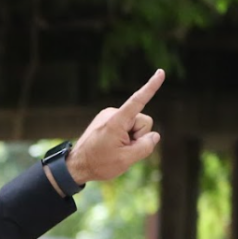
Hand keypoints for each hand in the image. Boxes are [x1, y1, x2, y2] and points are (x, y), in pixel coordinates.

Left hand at [66, 69, 165, 184]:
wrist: (76, 166)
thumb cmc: (99, 164)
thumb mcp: (126, 159)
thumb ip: (145, 146)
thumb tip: (154, 135)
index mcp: (116, 120)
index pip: (138, 101)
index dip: (151, 87)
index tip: (161, 72)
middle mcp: (112, 113)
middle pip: (143, 121)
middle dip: (138, 136)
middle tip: (122, 149)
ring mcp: (108, 115)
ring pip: (135, 125)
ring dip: (130, 138)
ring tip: (114, 148)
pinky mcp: (107, 120)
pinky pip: (126, 127)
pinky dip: (124, 136)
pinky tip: (112, 145)